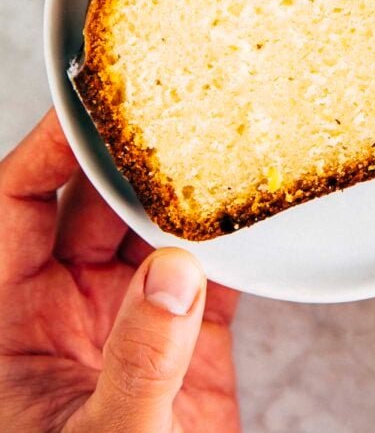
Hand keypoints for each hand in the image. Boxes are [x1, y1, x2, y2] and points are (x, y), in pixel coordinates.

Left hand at [0, 110, 240, 431]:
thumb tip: (173, 273)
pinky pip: (209, 274)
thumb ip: (137, 360)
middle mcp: (63, 313)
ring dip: (185, 199)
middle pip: (88, 208)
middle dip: (128, 164)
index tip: (87, 111)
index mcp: (9, 325)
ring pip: (151, 234)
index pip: (12, 209)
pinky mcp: (189, 345)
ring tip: (218, 156)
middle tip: (171, 119)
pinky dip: (233, 245)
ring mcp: (127, 324)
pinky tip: (253, 216)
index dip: (44, 152)